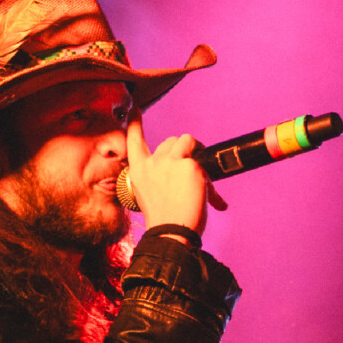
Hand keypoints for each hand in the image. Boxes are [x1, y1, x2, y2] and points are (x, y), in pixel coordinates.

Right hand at [126, 112, 227, 236]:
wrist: (172, 233)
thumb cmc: (166, 220)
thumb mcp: (153, 196)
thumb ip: (163, 178)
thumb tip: (189, 172)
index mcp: (139, 172)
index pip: (134, 142)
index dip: (135, 124)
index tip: (134, 109)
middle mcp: (152, 163)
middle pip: (170, 141)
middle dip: (182, 151)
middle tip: (189, 173)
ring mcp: (169, 162)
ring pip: (186, 141)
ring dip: (195, 153)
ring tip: (200, 177)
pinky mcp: (188, 164)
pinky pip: (202, 159)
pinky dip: (208, 177)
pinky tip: (208, 196)